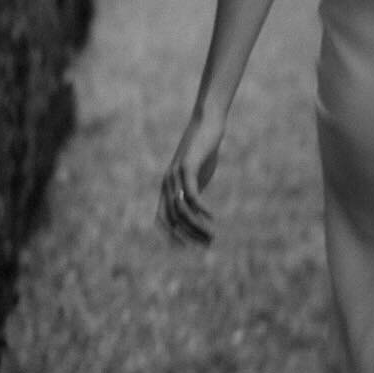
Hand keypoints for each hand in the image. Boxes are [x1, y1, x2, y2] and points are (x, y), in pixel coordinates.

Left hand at [158, 106, 224, 245]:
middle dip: (189, 236)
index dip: (171, 237)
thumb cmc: (203, 149)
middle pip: (172, 219)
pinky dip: (201, 209)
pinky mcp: (188, 166)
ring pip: (181, 210)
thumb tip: (195, 210)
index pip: (161, 220)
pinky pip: (191, 194)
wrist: (207, 124)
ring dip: (197, 226)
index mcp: (168, 187)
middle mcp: (167, 183)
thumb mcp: (197, 175)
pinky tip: (212, 217)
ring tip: (212, 235)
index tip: (188, 249)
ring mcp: (175, 175)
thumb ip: (193, 191)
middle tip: (207, 245)